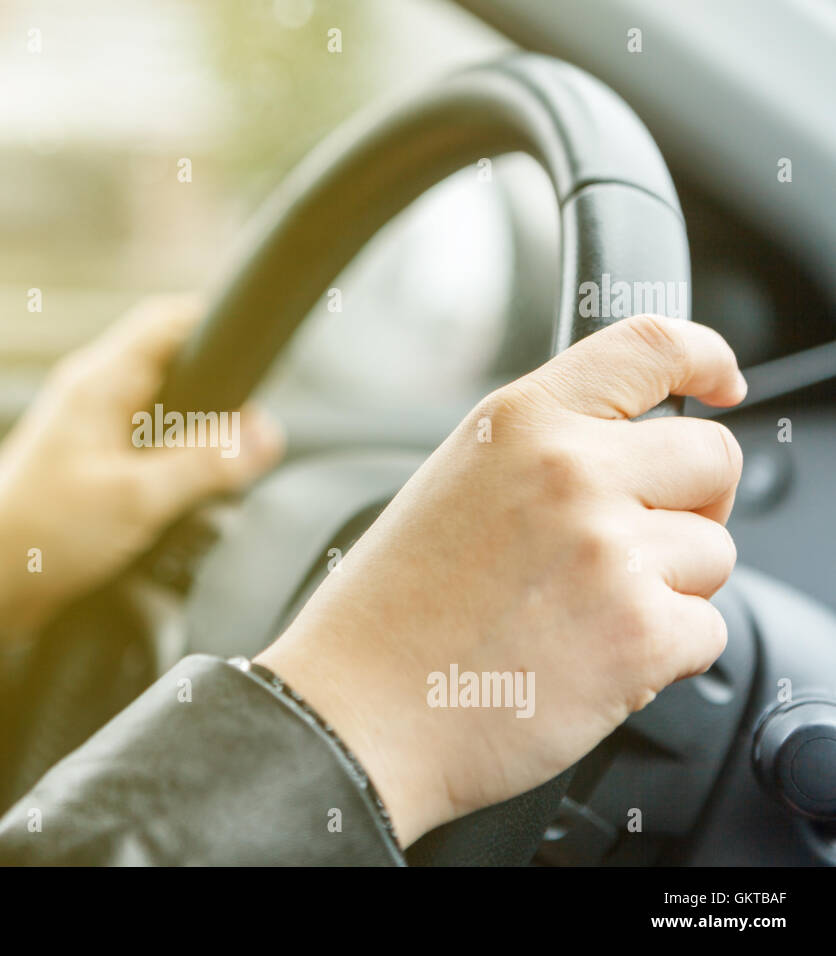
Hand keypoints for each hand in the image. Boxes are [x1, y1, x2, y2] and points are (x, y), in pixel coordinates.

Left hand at [0, 296, 284, 638]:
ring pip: (167, 412)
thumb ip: (206, 463)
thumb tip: (264, 435)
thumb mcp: (138, 497)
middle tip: (244, 438)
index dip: (219, 326)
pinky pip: (149, 450)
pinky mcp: (92, 466)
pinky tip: (183, 502)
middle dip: (219, 398)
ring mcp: (91, 430)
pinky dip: (175, 468)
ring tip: (216, 476)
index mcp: (100, 382)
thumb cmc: (41, 535)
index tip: (260, 358)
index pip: (170, 321)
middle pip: (176, 367)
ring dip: (198, 439)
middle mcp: (94, 395)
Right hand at [257, 314, 747, 847]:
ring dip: (669, 588)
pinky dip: (662, 655)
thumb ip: (541, 453)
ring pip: (714, 553)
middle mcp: (572, 470)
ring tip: (581, 616)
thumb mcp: (451, 486)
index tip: (720, 384)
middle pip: (711, 458)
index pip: (651, 347)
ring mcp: (611, 550)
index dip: (706, 358)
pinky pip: (707, 630)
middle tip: (640, 545)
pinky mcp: (641, 632)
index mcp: (519, 421)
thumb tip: (629, 457)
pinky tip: (587, 661)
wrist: (359, 712)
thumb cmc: (388, 613)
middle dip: (694, 504)